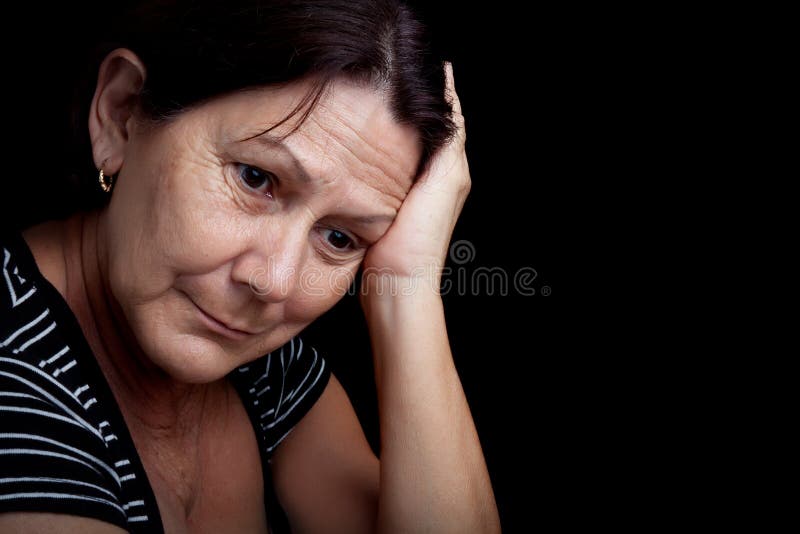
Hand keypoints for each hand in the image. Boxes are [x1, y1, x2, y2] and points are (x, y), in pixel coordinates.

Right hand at [361, 62, 469, 288]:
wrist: (395, 284)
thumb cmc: (417, 243)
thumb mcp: (440, 187)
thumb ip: (447, 148)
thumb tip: (449, 109)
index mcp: (453, 170)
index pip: (452, 117)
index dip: (441, 89)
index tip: (427, 61)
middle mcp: (438, 177)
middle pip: (431, 126)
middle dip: (419, 98)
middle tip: (398, 68)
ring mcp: (414, 189)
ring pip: (410, 141)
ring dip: (401, 117)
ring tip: (382, 90)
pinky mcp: (391, 199)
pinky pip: (391, 159)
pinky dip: (385, 140)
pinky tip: (368, 131)